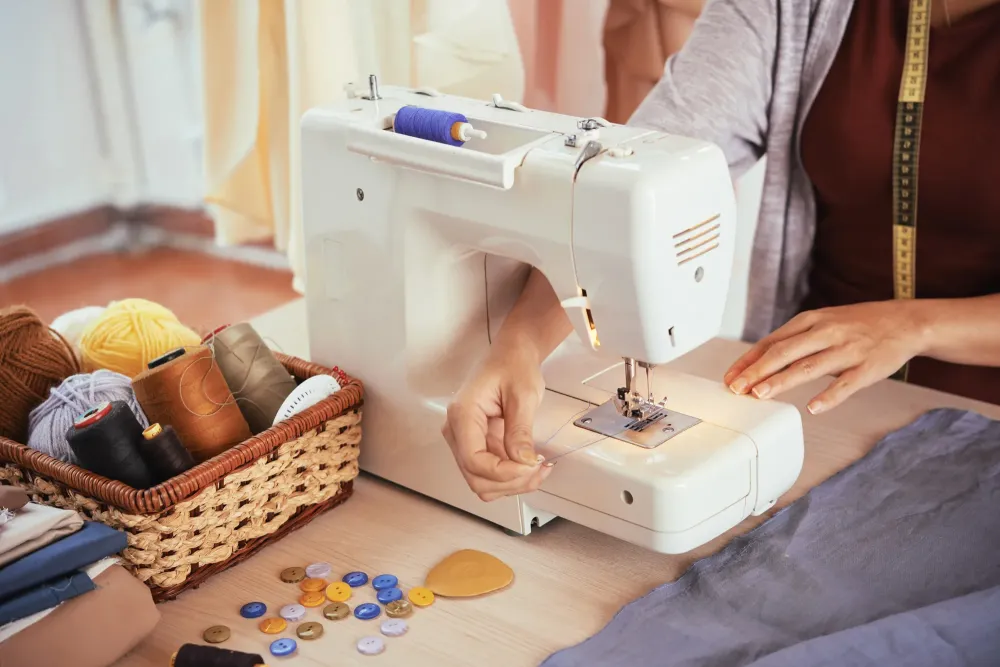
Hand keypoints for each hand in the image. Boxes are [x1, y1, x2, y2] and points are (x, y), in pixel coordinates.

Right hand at [442, 342, 553, 501]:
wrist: (511, 356)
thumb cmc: (513, 366)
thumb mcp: (523, 395)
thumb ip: (520, 431)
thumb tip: (524, 462)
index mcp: (462, 414)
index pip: (474, 460)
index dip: (503, 472)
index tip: (530, 465)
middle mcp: (457, 431)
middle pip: (476, 477)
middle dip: (510, 481)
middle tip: (539, 468)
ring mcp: (465, 440)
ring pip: (482, 481)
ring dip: (512, 484)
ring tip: (538, 468)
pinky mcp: (477, 445)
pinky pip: (491, 473)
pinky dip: (512, 477)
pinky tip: (530, 465)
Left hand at [723, 301, 928, 413]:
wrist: (906, 321)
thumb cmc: (858, 324)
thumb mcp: (822, 322)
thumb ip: (794, 340)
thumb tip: (760, 361)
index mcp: (811, 320)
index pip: (772, 341)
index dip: (748, 360)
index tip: (730, 377)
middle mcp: (826, 332)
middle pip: (784, 352)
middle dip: (757, 371)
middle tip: (737, 388)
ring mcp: (847, 350)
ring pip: (809, 366)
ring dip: (782, 381)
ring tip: (760, 394)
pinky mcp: (868, 367)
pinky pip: (846, 384)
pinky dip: (829, 396)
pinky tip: (813, 407)